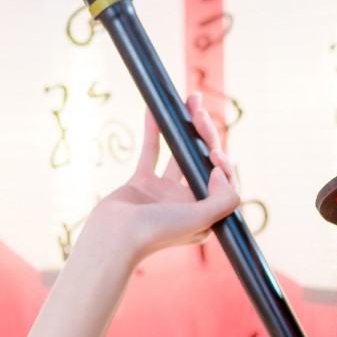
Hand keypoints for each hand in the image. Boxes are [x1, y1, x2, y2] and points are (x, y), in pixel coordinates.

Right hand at [84, 91, 241, 264]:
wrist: (113, 237)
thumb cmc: (156, 232)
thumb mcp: (199, 220)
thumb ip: (222, 200)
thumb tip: (222, 171)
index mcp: (204, 214)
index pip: (222, 181)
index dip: (223, 163)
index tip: (212, 155)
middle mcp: (187, 203)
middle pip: (203, 162)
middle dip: (205, 135)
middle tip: (199, 111)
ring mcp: (164, 192)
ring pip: (180, 153)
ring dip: (186, 127)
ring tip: (190, 99)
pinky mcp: (142, 183)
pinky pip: (152, 151)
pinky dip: (154, 130)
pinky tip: (155, 108)